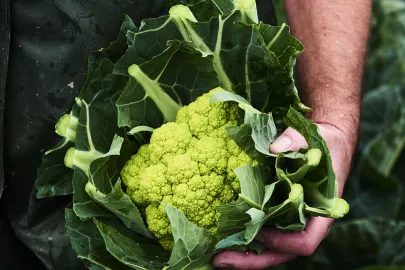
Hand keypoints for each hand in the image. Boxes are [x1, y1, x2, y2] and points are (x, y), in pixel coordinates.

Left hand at [213, 124, 353, 269]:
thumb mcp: (318, 138)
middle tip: (220, 259)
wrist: (327, 144)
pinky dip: (246, 237)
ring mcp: (291, 220)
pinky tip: (224, 236)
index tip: (259, 233)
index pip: (306, 241)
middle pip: (281, 253)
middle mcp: (306, 222)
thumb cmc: (326, 144)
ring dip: (244, 254)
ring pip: (270, 248)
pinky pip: (264, 231)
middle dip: (252, 260)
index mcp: (321, 211)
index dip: (283, 243)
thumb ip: (297, 141)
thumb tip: (274, 149)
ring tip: (216, 255)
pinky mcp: (279, 213)